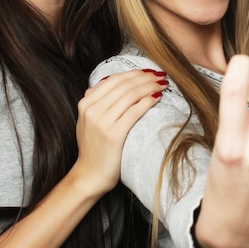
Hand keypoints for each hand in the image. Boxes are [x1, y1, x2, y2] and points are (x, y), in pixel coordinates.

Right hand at [74, 69, 166, 194]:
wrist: (90, 175)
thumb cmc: (94, 148)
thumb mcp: (89, 120)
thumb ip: (97, 101)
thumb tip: (114, 81)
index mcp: (86, 103)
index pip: (114, 79)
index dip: (134, 73)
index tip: (149, 72)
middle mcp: (92, 110)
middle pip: (124, 84)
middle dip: (145, 77)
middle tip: (160, 75)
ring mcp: (101, 122)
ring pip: (130, 95)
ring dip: (150, 86)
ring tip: (163, 84)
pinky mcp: (113, 135)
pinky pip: (134, 111)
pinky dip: (148, 101)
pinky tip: (157, 97)